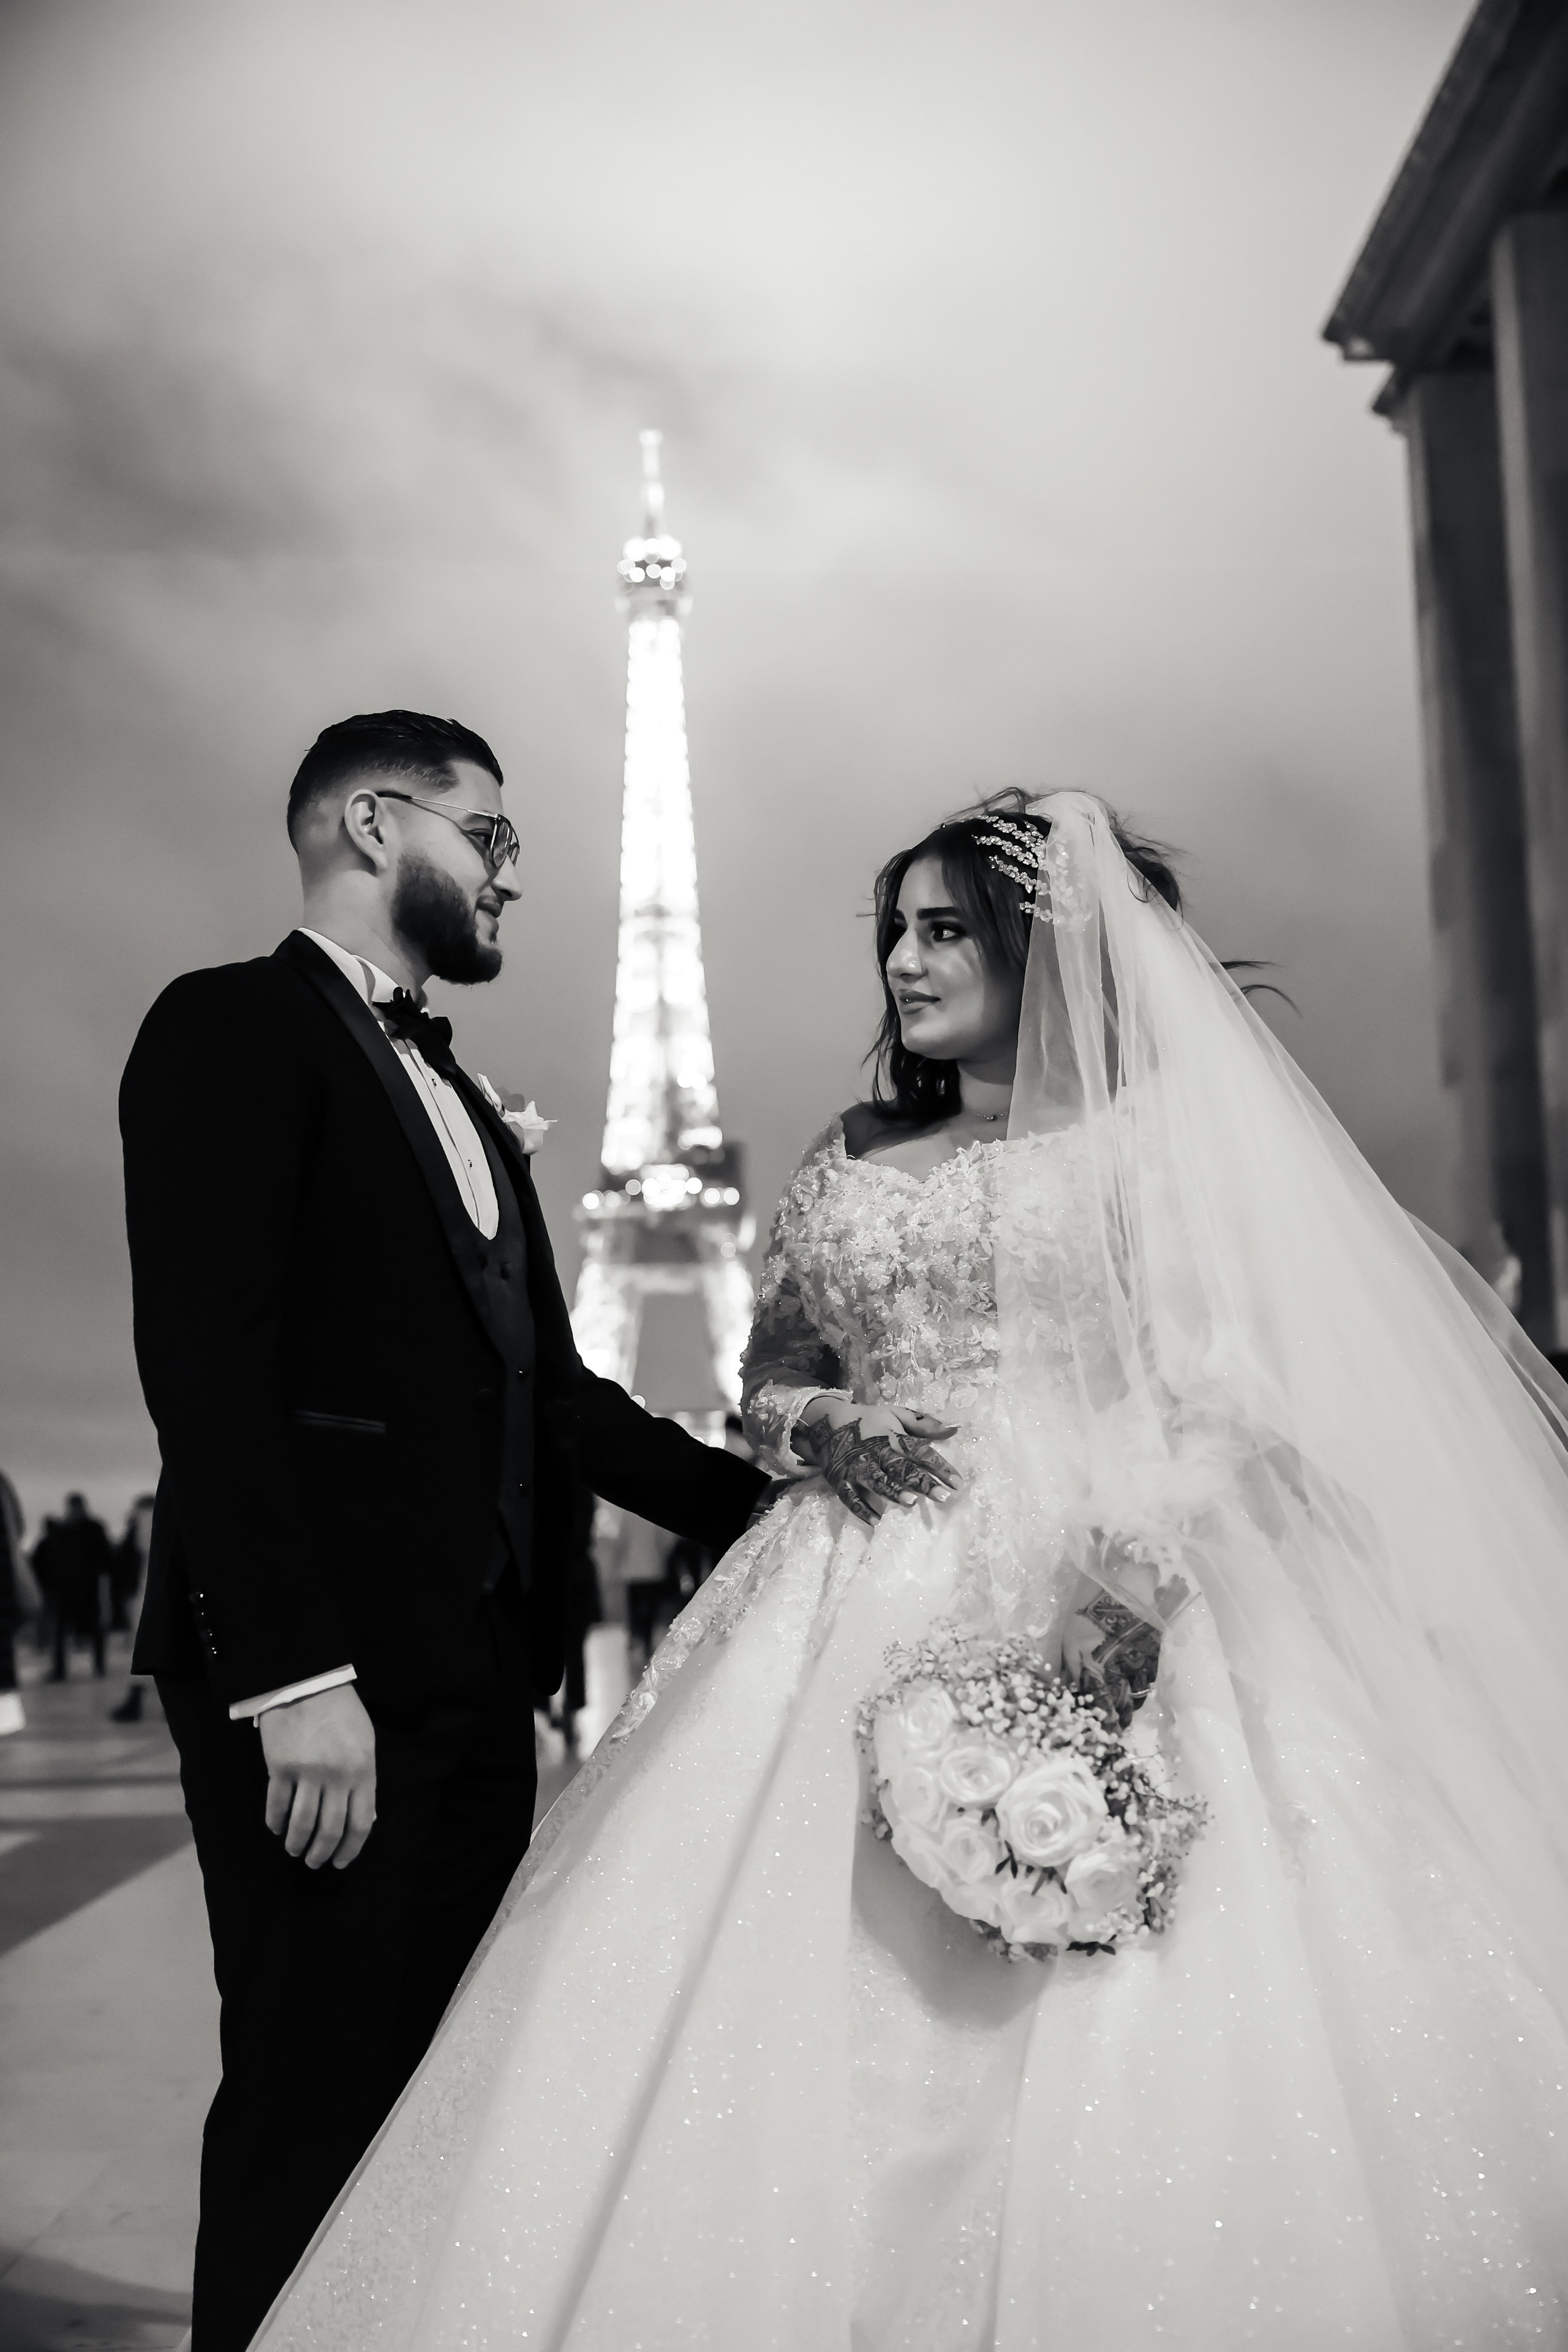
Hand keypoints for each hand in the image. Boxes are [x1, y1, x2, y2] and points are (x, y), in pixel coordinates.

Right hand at [259, 1684, 376, 1870]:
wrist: (308, 1681)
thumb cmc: (342, 1712)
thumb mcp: (366, 1743)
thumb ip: (365, 1780)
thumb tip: (366, 1818)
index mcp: (363, 1771)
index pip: (361, 1823)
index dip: (351, 1849)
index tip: (341, 1862)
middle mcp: (337, 1776)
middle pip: (330, 1830)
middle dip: (322, 1853)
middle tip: (314, 1862)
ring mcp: (307, 1773)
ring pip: (301, 1823)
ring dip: (296, 1843)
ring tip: (294, 1850)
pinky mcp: (279, 1767)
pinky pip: (276, 1806)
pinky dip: (275, 1823)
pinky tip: (276, 1828)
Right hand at [794, 1398, 960, 1526]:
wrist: (827, 1422)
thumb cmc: (869, 1421)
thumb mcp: (896, 1414)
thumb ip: (925, 1424)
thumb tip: (955, 1429)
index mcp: (892, 1436)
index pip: (920, 1452)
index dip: (940, 1467)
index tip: (958, 1483)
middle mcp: (876, 1452)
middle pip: (901, 1468)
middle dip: (921, 1482)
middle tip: (942, 1497)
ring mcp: (856, 1467)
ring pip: (876, 1481)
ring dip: (893, 1492)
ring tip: (911, 1503)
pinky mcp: (840, 1480)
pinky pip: (850, 1497)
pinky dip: (861, 1509)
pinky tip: (876, 1521)